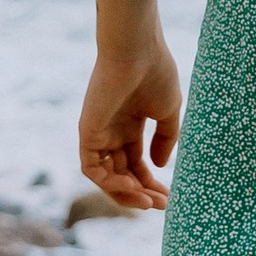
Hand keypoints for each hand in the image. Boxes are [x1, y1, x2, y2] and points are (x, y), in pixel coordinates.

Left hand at [78, 34, 180, 210]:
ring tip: (147, 202)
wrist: (137, 50)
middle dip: (141, 192)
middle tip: (161, 206)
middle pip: (121, 173)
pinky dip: (108, 182)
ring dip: (125, 193)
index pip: (136, 163)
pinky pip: (91, 167)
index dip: (151, 182)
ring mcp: (98, 132)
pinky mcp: (87, 131)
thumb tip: (160, 166)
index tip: (169, 197)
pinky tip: (131, 186)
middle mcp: (111, 131)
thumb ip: (165, 139)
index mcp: (130, 124)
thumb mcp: (167, 112)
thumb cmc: (156, 72)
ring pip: (105, 176)